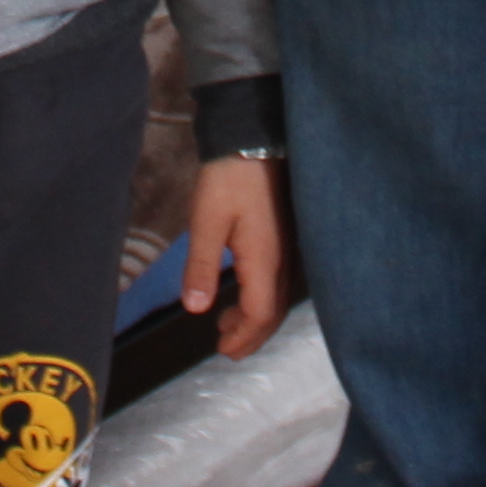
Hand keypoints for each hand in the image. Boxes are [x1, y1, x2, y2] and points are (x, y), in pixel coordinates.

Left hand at [176, 156, 291, 357]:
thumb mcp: (206, 221)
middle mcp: (284, 258)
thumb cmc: (228, 178)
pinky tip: (243, 290)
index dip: (243, 336)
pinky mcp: (286, 234)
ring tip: (227, 323)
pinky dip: (262, 297)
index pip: (260, 313)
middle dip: (252, 335)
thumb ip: (201, 266)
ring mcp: (289, 246)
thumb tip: (196, 309)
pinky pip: (279, 279)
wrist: (254, 136)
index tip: (222, 350)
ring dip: (256, 317)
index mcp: (265, 259)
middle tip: (226, 348)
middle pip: (274, 310)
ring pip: (278, 295)